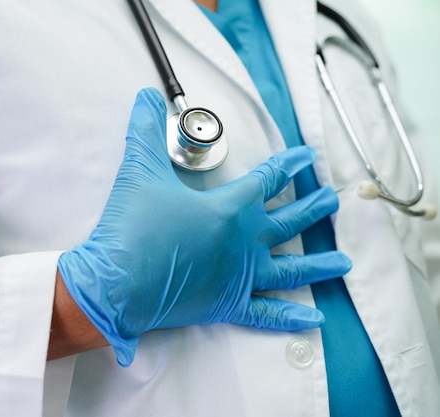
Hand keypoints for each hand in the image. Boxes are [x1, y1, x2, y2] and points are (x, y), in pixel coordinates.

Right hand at [58, 88, 351, 365]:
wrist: (115, 282)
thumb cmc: (132, 226)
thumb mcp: (138, 170)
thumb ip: (147, 130)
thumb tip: (146, 95)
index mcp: (229, 208)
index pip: (268, 179)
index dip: (288, 165)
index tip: (306, 157)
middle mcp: (244, 242)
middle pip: (288, 222)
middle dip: (312, 208)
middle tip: (332, 200)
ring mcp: (239, 277)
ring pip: (290, 270)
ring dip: (318, 265)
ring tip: (344, 261)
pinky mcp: (226, 305)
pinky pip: (265, 314)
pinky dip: (289, 318)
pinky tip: (313, 320)